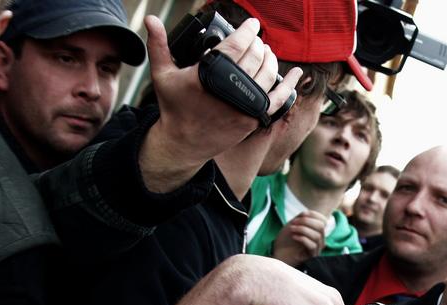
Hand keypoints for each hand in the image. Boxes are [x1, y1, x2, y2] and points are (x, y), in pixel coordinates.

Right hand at [140, 15, 302, 191]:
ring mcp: (244, 105)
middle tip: (256, 41)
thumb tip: (150, 18)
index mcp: (210, 73)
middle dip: (258, 44)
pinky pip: (278, 99)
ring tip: (266, 53)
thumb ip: (159, 45)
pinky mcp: (253, 120)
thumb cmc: (174, 108)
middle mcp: (230, 88)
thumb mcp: (163, 75)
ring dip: (271, 59)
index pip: (237, 44)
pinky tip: (297, 73)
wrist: (184, 144)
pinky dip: (290, 85)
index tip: (252, 25)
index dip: (248, 31)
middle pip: (255, 56)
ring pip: (269, 73)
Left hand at [272, 211, 327, 266]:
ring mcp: (317, 249)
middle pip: (321, 227)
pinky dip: (302, 238)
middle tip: (293, 222)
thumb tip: (306, 213)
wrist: (278, 254)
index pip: (323, 220)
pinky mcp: (312, 256)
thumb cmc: (285, 240)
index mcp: (317, 231)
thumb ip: (301, 218)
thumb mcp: (293, 225)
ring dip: (302, 229)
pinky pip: (312, 245)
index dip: (314, 214)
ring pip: (317, 236)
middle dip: (306, 221)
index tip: (302, 213)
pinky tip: (294, 237)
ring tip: (291, 229)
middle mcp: (319, 240)